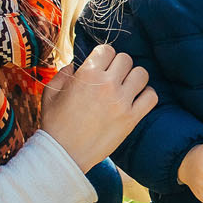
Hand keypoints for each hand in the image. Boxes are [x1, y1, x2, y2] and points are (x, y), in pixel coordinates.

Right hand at [39, 43, 155, 172]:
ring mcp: (121, 102)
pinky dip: (146, 95)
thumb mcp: (50, 93)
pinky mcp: (131, 119)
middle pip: (126, 59)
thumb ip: (62, 74)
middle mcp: (107, 85)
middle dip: (118, 66)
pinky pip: (151, 97)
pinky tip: (136, 99)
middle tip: (111, 78)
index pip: (107, 49)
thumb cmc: (55, 123)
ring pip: (141, 74)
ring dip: (134, 78)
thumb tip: (73, 65)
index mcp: (87, 74)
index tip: (100, 66)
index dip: (103, 56)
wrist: (64, 153)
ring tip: (125, 87)